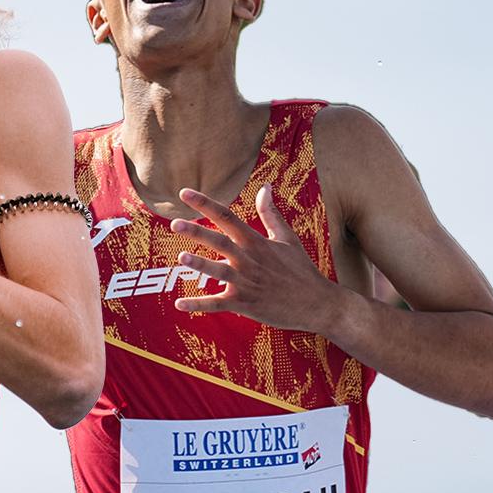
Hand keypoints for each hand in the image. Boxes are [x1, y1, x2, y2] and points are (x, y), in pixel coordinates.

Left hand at [169, 185, 343, 332]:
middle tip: (174, 223)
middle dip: (197, 232)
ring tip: (182, 256)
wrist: (318, 303)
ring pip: (219, 271)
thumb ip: (270, 213)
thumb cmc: (301, 270)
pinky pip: (217, 304)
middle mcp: (249, 260)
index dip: (205, 203)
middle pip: (220, 242)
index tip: (185, 192)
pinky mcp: (245, 303)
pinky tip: (179, 304)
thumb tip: (265, 187)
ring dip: (200, 264)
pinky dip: (198, 305)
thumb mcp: (287, 238)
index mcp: (256, 242)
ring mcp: (246, 282)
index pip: (228, 217)